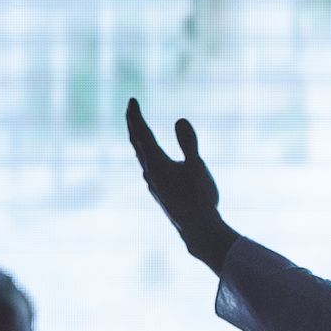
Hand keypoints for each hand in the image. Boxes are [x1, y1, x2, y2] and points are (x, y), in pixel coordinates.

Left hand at [126, 98, 238, 273]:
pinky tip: (151, 162)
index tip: (132, 100)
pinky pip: (147, 167)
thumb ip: (188, 143)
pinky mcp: (160, 193)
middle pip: (136, 143)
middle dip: (133, 124)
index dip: (135, 115)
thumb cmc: (200, 198)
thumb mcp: (197, 167)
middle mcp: (150, 172)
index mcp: (156, 163)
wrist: (198, 230)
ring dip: (138, 140)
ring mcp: (153, 184)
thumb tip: (179, 119)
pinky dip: (146, 155)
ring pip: (140, 157)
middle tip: (131, 109)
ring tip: (138, 131)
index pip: (141, 133)